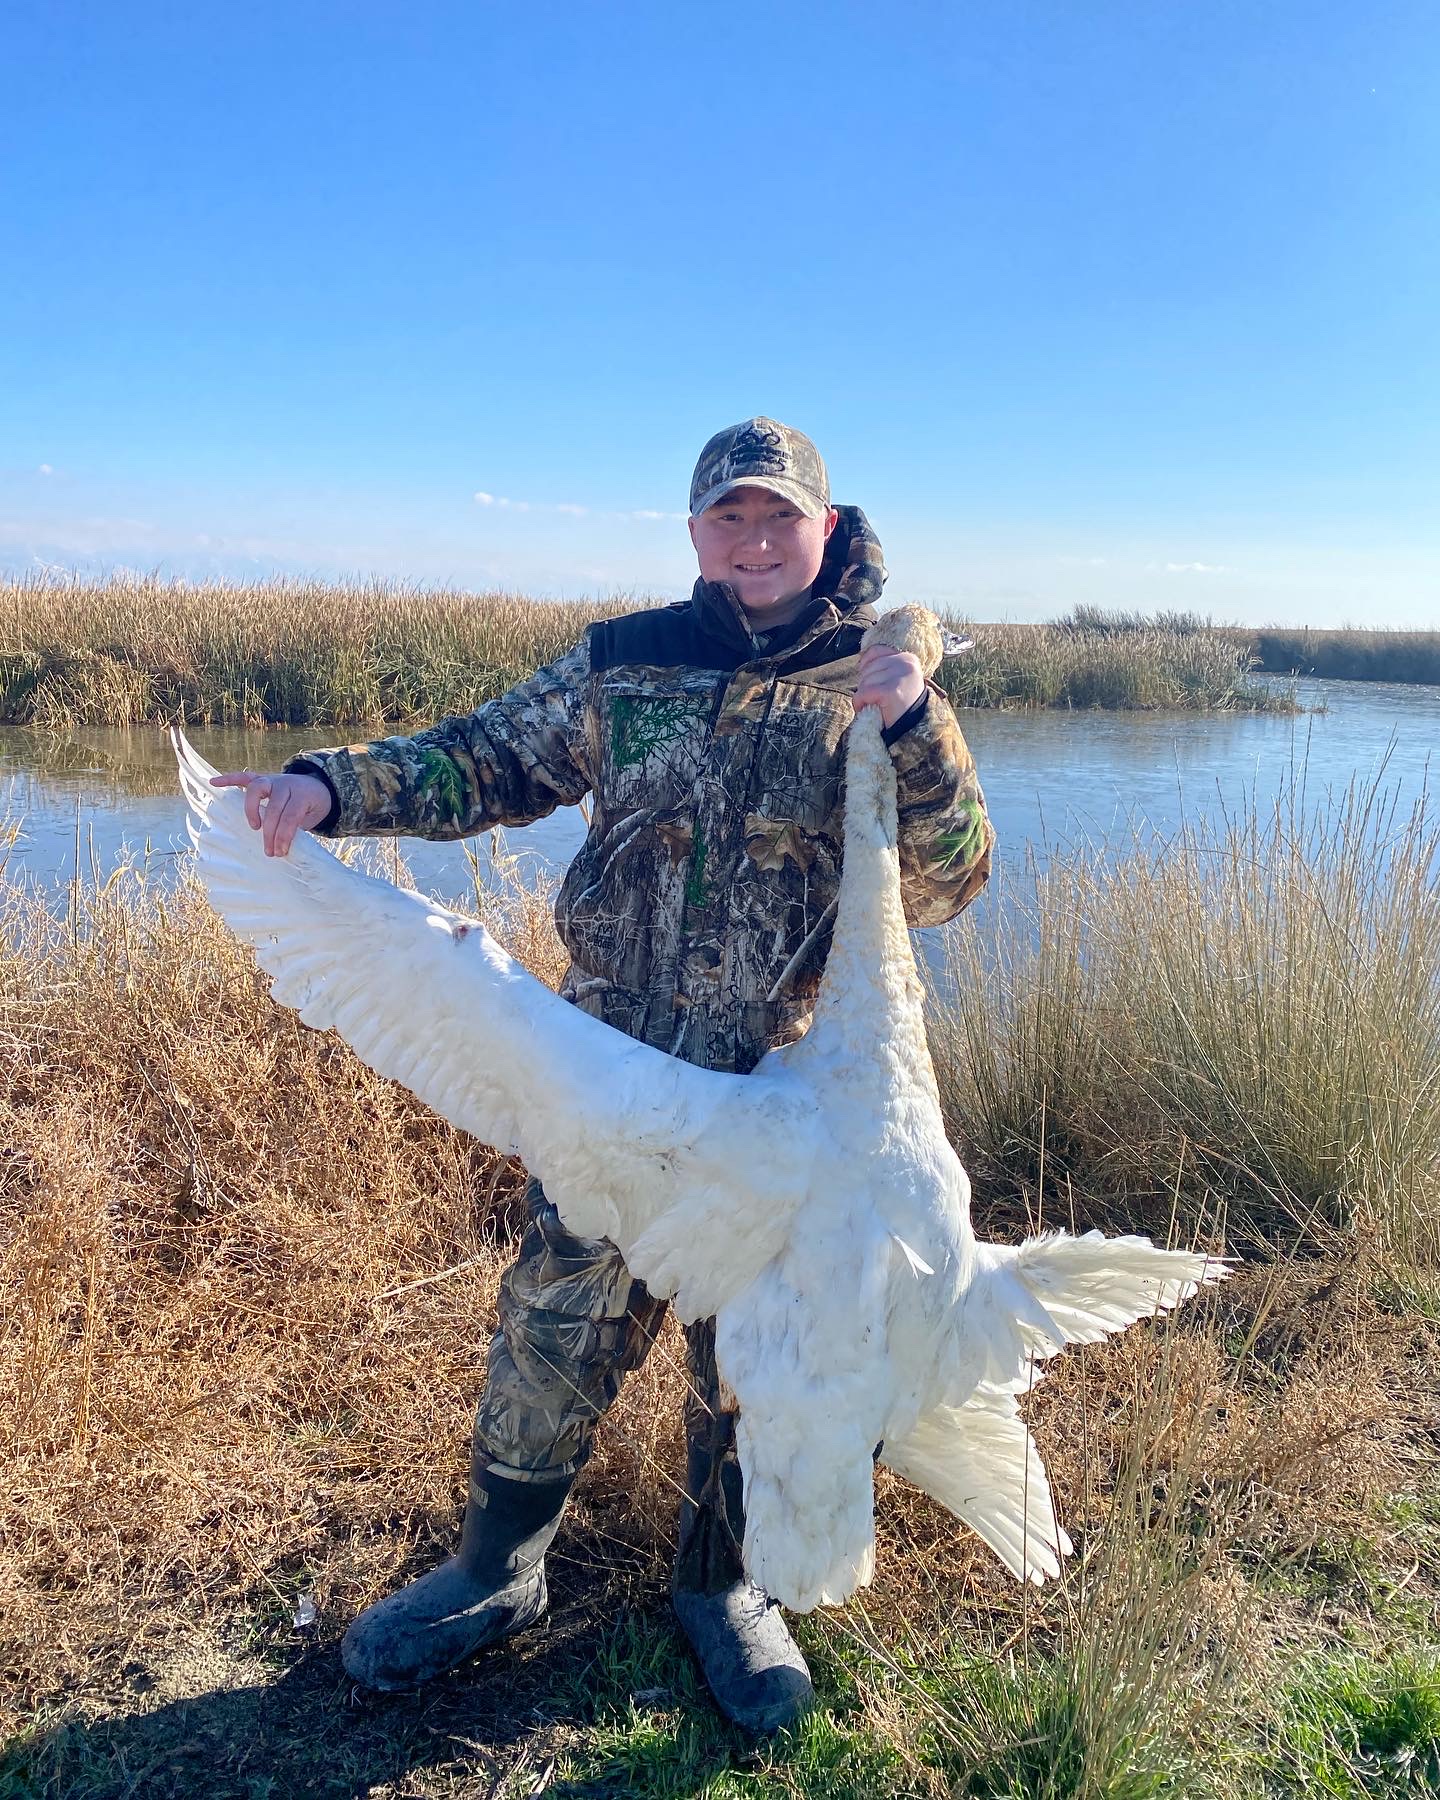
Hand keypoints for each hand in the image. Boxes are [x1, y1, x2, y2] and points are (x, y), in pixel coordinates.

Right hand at [209, 770, 332, 857]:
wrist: (319, 787)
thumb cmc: (312, 807)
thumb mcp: (311, 818)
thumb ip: (296, 828)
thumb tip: (280, 848)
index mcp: (303, 795)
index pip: (291, 816)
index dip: (285, 835)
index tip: (281, 852)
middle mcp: (286, 784)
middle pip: (275, 808)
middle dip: (271, 832)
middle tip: (270, 851)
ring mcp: (273, 780)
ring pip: (257, 789)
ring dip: (252, 809)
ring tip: (254, 827)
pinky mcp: (262, 779)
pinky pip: (244, 777)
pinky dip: (229, 779)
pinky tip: (214, 783)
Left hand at [854, 645, 924, 728]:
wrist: (915, 729)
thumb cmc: (902, 706)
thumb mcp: (898, 680)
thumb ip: (885, 667)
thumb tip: (861, 658)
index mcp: (908, 658)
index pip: (876, 651)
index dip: (866, 666)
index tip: (869, 682)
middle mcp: (905, 663)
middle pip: (868, 669)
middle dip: (866, 686)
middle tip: (876, 701)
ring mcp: (899, 676)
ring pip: (864, 682)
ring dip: (864, 697)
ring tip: (876, 707)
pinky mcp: (891, 691)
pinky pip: (863, 693)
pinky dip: (860, 704)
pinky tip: (869, 711)